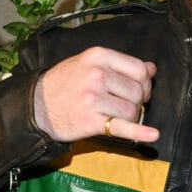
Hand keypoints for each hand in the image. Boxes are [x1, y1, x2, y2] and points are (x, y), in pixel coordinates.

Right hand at [32, 47, 158, 145]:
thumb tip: (151, 69)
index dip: (145, 82)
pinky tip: (153, 135)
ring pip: (132, 111)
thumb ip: (119, 64)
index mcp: (99, 56)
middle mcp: (97, 75)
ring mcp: (94, 99)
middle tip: (126, 105)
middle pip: (137, 92)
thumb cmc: (66, 83)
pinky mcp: (91, 121)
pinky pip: (123, 127)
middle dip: (138, 102)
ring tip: (115, 115)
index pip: (138, 69)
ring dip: (130, 117)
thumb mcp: (89, 63)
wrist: (38, 104)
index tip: (140, 90)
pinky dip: (140, 133)